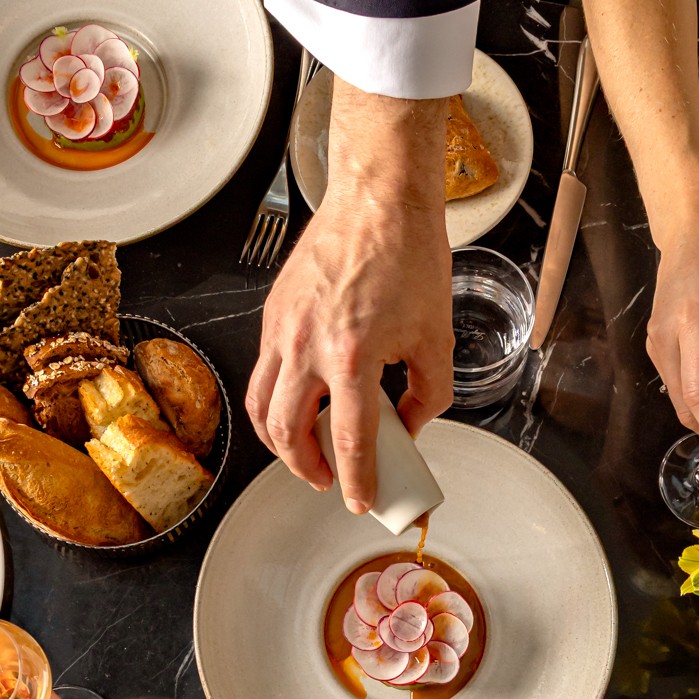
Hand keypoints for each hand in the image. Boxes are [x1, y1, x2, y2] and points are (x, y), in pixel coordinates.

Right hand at [247, 81, 451, 513]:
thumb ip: (429, 393)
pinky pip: (262, 373)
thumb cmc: (408, 255)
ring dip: (281, 442)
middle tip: (331, 480)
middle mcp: (307, 346)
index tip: (362, 500)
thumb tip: (411, 426)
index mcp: (352, 356)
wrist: (377, 198)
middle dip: (307, 469)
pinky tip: (301, 403)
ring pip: (262, 407)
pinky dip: (276, 401)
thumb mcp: (436, 336)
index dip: (358, 481)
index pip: (350, 441)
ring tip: (307, 453)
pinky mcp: (273, 314)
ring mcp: (282, 329)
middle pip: (287, 434)